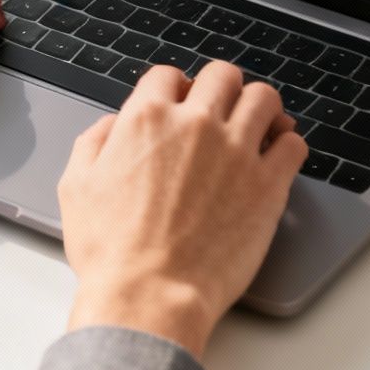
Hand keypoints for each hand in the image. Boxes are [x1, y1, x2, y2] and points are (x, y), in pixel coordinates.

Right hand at [59, 61, 306, 358]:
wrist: (150, 295)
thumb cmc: (112, 251)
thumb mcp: (76, 187)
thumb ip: (94, 143)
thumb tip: (113, 126)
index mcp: (147, 118)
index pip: (168, 75)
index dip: (174, 88)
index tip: (181, 103)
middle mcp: (196, 124)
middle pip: (223, 75)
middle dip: (220, 88)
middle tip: (221, 110)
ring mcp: (237, 151)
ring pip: (265, 98)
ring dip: (260, 108)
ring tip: (257, 126)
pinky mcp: (269, 184)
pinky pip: (294, 144)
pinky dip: (287, 144)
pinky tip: (276, 157)